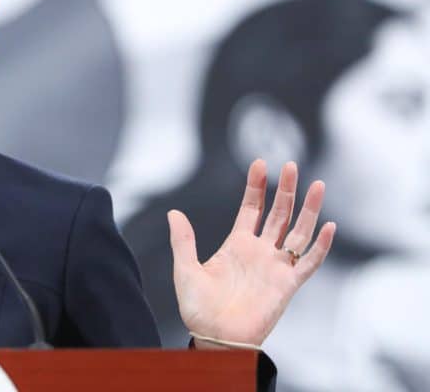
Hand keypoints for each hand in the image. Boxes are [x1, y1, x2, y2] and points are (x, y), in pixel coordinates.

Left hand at [169, 159, 334, 346]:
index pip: (251, 209)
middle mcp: (259, 252)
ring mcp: (275, 267)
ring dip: (308, 209)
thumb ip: (183, 240)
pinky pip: (308, 262)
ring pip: (298, 232)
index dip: (256, 187)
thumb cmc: (199, 309)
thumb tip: (173, 212)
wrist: (214, 338)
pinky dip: (319, 245)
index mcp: (236, 245)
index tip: (259, 163)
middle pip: (278, 214)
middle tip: (291, 165)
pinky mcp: (287, 285)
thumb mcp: (185, 269)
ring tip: (316, 184)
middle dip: (285, 190)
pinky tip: (328, 225)